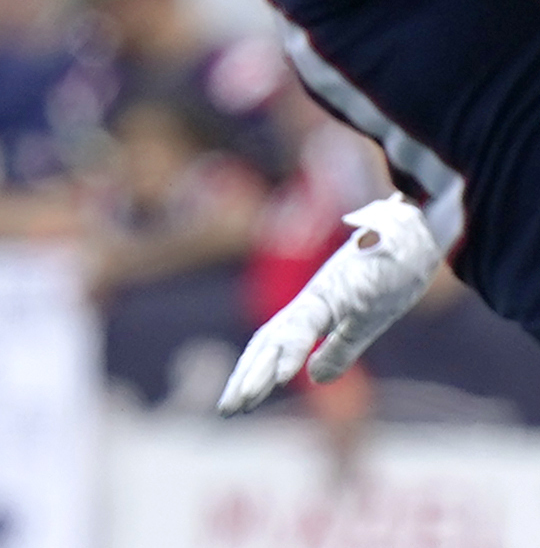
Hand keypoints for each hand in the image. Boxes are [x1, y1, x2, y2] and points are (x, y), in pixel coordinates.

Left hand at [216, 195, 441, 415]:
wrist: (418, 234)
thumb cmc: (389, 277)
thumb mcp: (362, 322)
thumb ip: (337, 349)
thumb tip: (312, 378)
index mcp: (313, 311)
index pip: (271, 344)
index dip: (250, 372)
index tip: (233, 404)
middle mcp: (313, 300)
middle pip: (270, 340)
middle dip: (248, 376)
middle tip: (227, 410)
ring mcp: (331, 290)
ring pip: (290, 330)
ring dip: (267, 366)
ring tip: (248, 396)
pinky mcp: (355, 286)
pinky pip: (324, 318)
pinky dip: (303, 344)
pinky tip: (294, 371)